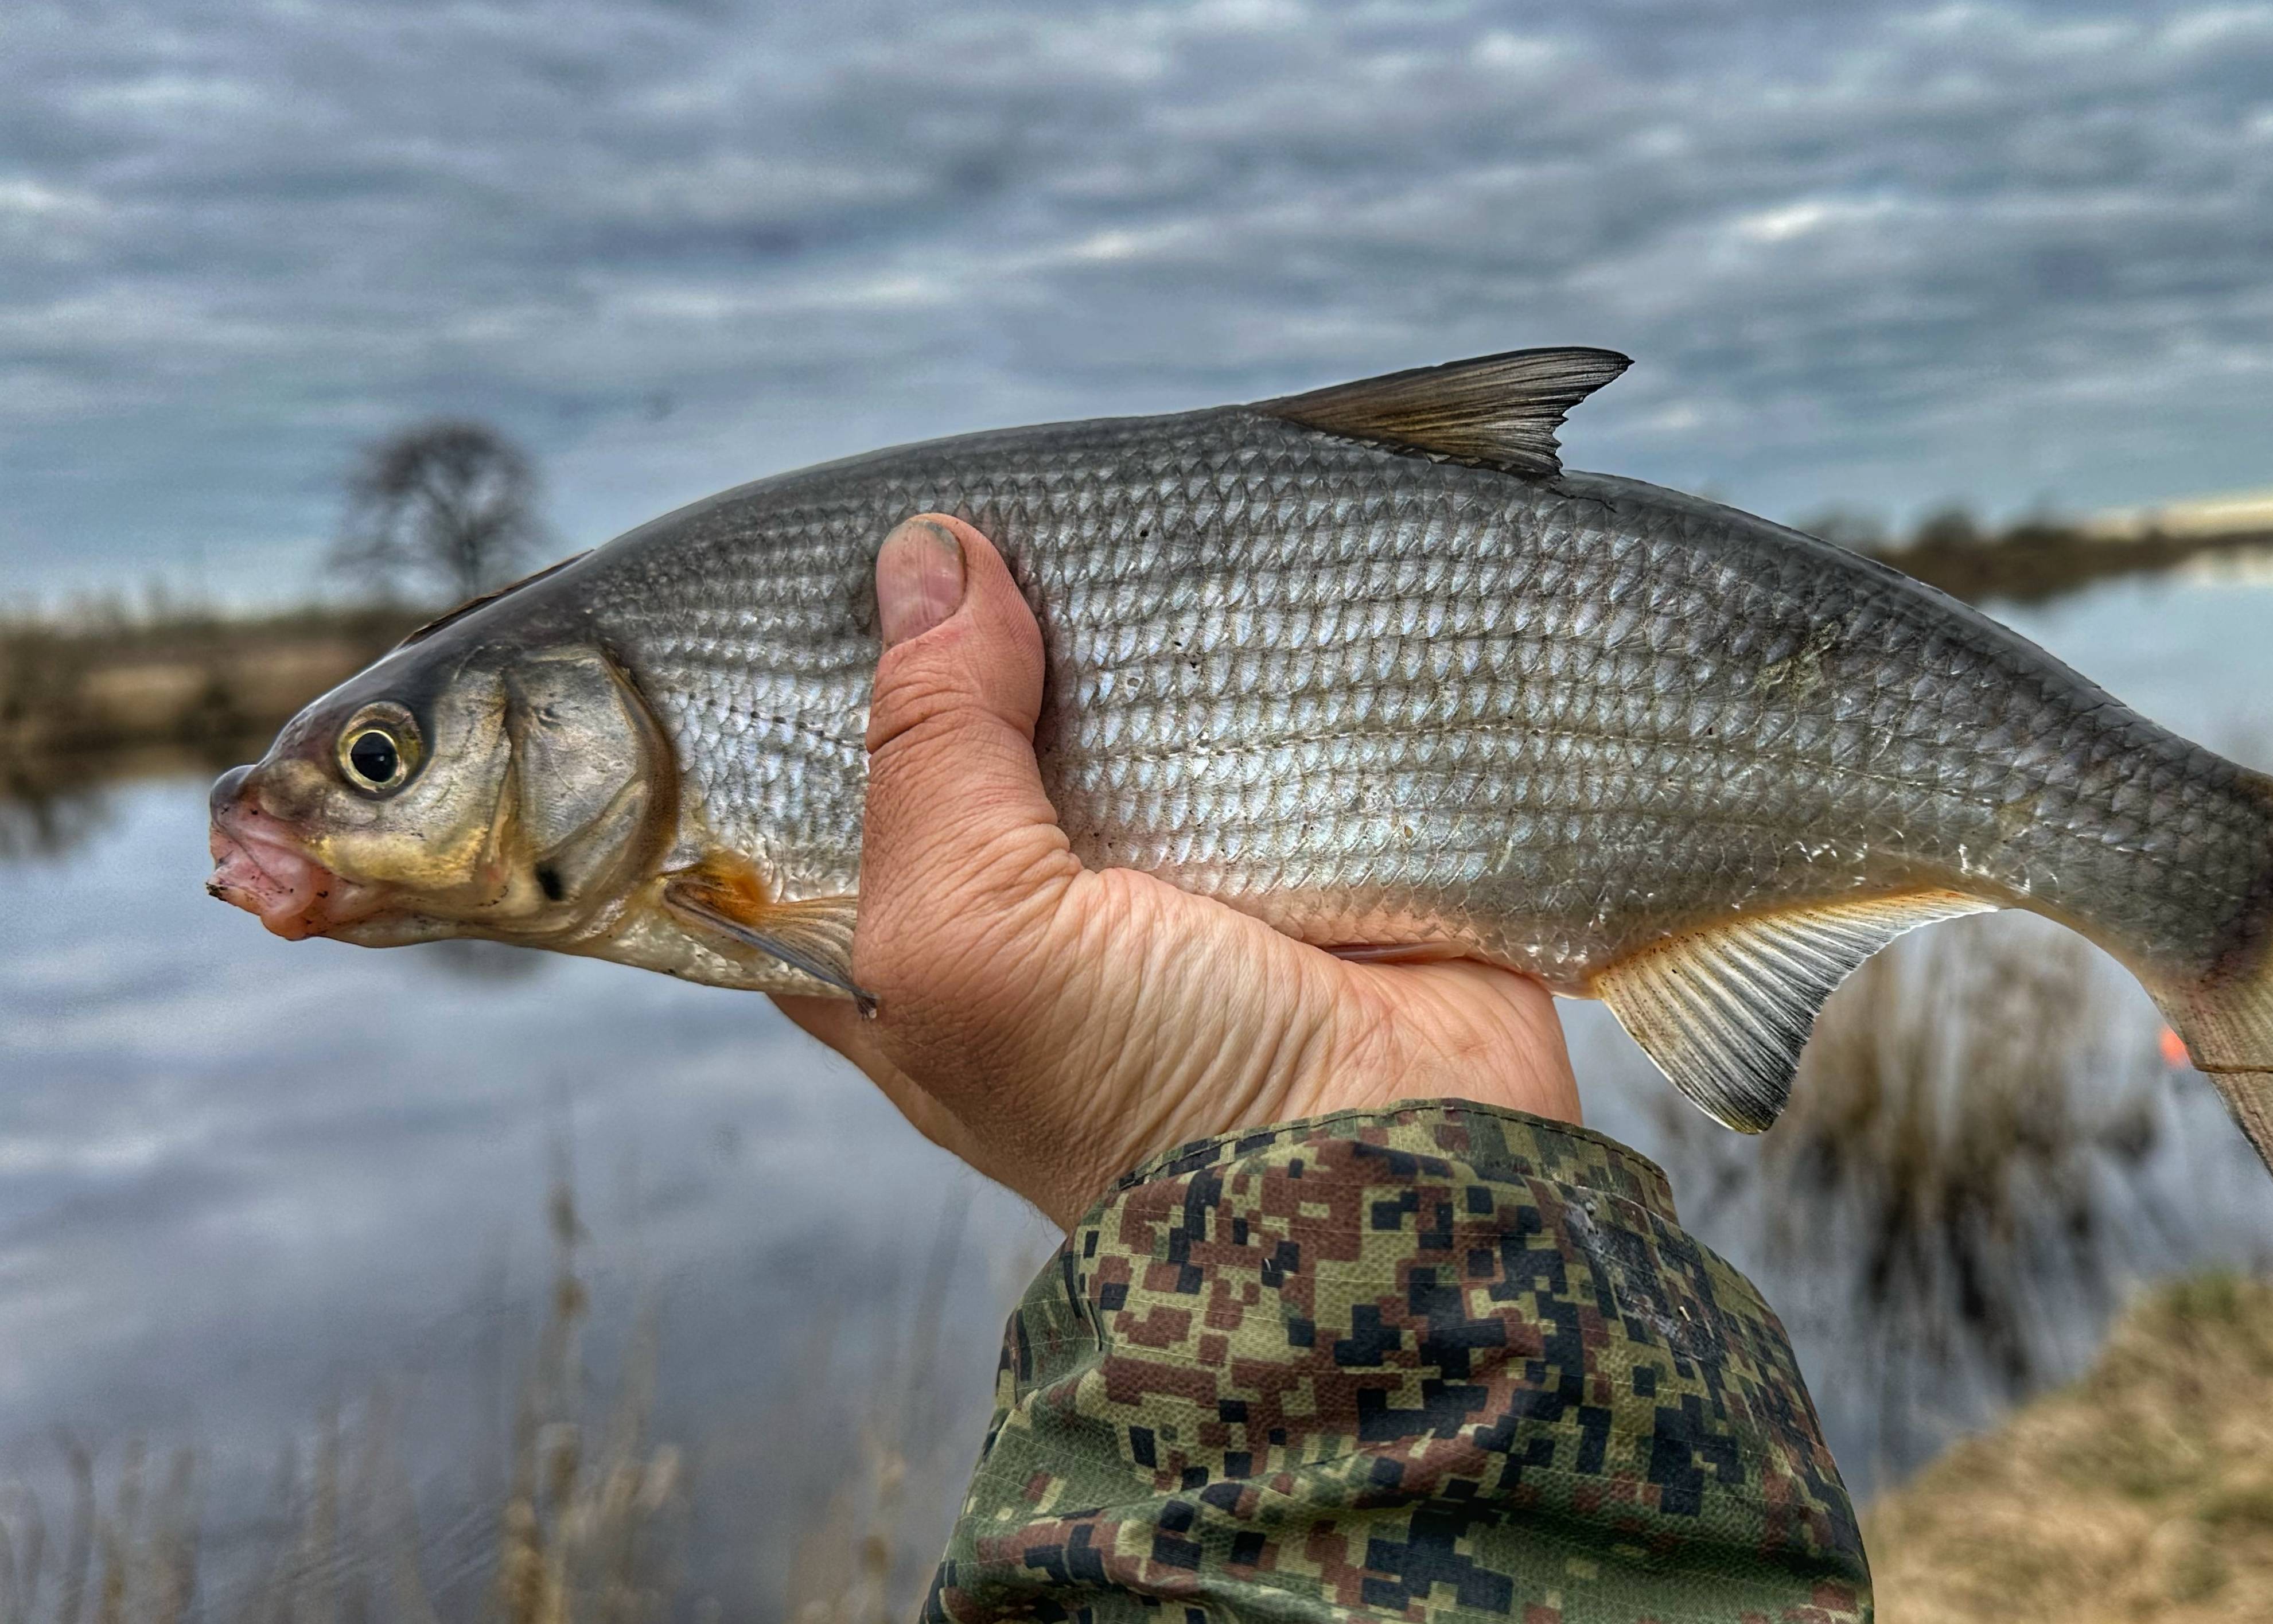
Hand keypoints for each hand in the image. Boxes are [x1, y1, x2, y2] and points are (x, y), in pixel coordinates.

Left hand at [774, 515, 1578, 1228]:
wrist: (1394, 1166)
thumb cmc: (1145, 1097)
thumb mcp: (966, 933)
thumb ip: (930, 748)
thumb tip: (928, 558)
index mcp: (919, 956)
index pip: (820, 815)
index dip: (811, 699)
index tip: (829, 560)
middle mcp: (1041, 913)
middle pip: (986, 733)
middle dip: (991, 626)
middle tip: (997, 493)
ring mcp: (1183, 875)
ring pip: (1132, 711)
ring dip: (1138, 625)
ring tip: (1125, 501)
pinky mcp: (1313, 843)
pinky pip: (1277, 716)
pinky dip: (1270, 653)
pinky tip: (1250, 558)